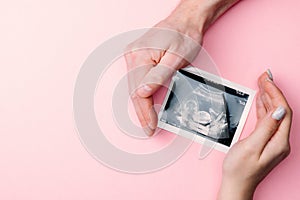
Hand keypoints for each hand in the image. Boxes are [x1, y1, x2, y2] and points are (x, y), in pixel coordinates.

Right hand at [125, 0, 239, 135]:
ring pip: (134, 87)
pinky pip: (137, 79)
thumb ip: (159, 76)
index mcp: (140, 56)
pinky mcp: (138, 57)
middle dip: (142, 112)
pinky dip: (141, 94)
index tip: (151, 126)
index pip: (139, 92)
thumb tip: (143, 93)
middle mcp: (132, 55)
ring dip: (141, 104)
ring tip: (147, 120)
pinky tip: (145, 103)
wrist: (185, 21)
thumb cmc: (184, 36)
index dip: (145, 112)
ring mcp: (133, 55)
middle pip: (134, 91)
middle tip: (149, 128)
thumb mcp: (177, 58)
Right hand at [218, 71, 292, 199]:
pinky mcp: (266, 141)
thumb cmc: (240, 169)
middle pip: (280, 110)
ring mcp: (273, 141)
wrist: (236, 184)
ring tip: (262, 83)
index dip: (275, 93)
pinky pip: (267, 120)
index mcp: (279, 142)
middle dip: (272, 91)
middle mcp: (279, 141)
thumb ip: (265, 127)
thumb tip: (278, 110)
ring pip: (274, 113)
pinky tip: (260, 100)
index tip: (266, 80)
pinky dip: (263, 107)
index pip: (282, 111)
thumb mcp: (251, 147)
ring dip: (268, 97)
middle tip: (264, 77)